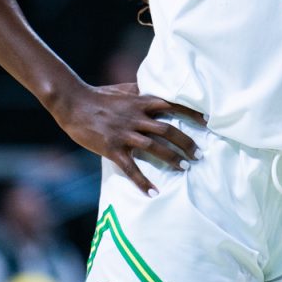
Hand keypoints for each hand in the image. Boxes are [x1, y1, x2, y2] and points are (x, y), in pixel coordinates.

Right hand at [51, 80, 202, 196]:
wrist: (73, 103)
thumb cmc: (99, 95)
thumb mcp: (125, 89)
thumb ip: (142, 91)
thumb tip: (157, 89)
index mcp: (141, 102)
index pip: (173, 106)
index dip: (191, 114)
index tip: (208, 121)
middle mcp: (136, 117)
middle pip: (168, 130)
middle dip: (186, 143)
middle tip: (199, 154)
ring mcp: (125, 133)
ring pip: (154, 147)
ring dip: (171, 159)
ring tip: (185, 168)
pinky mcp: (112, 148)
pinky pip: (130, 167)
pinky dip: (142, 181)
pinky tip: (153, 192)